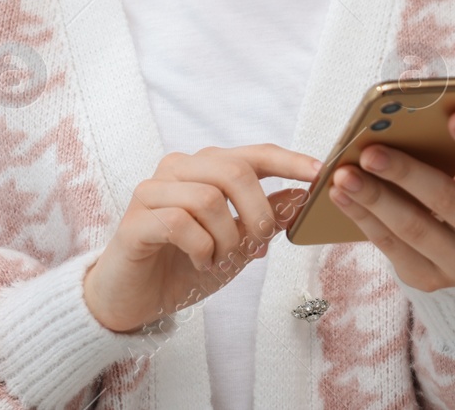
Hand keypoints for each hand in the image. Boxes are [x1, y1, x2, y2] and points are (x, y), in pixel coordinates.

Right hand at [83, 144, 318, 332]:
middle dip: (257, 212)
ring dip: (225, 238)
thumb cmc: (183, 265)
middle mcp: (177, 169)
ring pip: (208, 198)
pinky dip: (201, 248)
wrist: (135, 299)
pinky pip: (180, 223)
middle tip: (258, 243)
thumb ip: (265, 218)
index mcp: (204, 168)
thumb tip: (301, 195)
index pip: (252, 154)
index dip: (288, 160)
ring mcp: (152, 191)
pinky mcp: (135, 220)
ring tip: (218, 259)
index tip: (319, 172)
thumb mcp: (236, 244)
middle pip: (233, 170)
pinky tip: (199, 261)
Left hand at [327, 109, 454, 292]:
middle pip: (447, 199)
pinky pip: (391, 247)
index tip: (454, 114)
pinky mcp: (431, 280)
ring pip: (414, 228)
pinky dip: (362, 219)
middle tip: (369, 150)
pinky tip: (339, 196)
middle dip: (405, 172)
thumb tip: (442, 106)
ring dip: (373, 198)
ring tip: (343, 174)